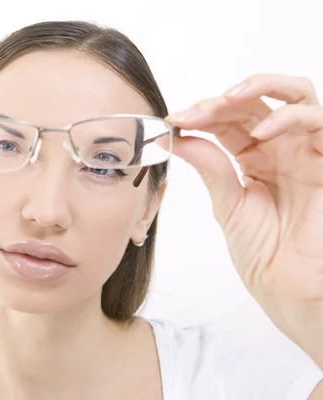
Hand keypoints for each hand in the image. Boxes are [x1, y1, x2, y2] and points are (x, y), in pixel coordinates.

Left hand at [165, 74, 322, 362]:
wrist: (291, 288)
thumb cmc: (265, 254)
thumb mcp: (229, 205)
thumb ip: (211, 168)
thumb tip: (180, 137)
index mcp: (253, 158)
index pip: (227, 121)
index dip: (201, 114)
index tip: (173, 120)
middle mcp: (280, 148)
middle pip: (254, 102)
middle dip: (220, 101)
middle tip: (192, 113)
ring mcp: (306, 151)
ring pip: (294, 95)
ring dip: (260, 88)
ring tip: (226, 101)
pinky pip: (318, 122)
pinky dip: (289, 117)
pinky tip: (261, 133)